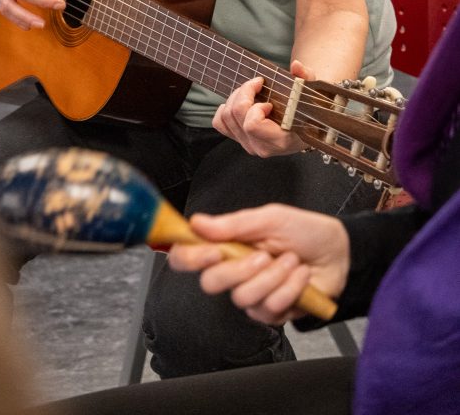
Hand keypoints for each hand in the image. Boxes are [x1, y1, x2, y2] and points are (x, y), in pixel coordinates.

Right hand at [168, 204, 349, 324]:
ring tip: (291, 260)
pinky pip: (269, 308)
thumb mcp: (269, 218)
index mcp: (227, 245)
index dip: (190, 257)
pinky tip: (300, 275)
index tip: (211, 250)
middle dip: (237, 270)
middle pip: (210, 283)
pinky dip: (290, 288)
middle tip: (262, 255)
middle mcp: (235, 271)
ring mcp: (253, 293)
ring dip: (273, 277)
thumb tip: (197, 222)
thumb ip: (233, 224)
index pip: (190, 256)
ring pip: (243, 297)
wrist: (338, 251)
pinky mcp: (273, 311)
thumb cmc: (304, 230)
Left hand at [212, 60, 312, 155]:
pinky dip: (224, 109)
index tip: (268, 101)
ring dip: (235, 98)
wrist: (307, 128)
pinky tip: (238, 102)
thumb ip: (305, 78)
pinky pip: (220, 124)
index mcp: (280, 140)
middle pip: (236, 115)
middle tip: (257, 84)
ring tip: (250, 91)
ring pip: (226, 117)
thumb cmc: (308, 111)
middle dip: (244, 93)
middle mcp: (262, 147)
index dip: (255, 107)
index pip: (252, 125)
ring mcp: (249, 145)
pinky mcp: (240, 140)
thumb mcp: (311, 93)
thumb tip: (296, 65)